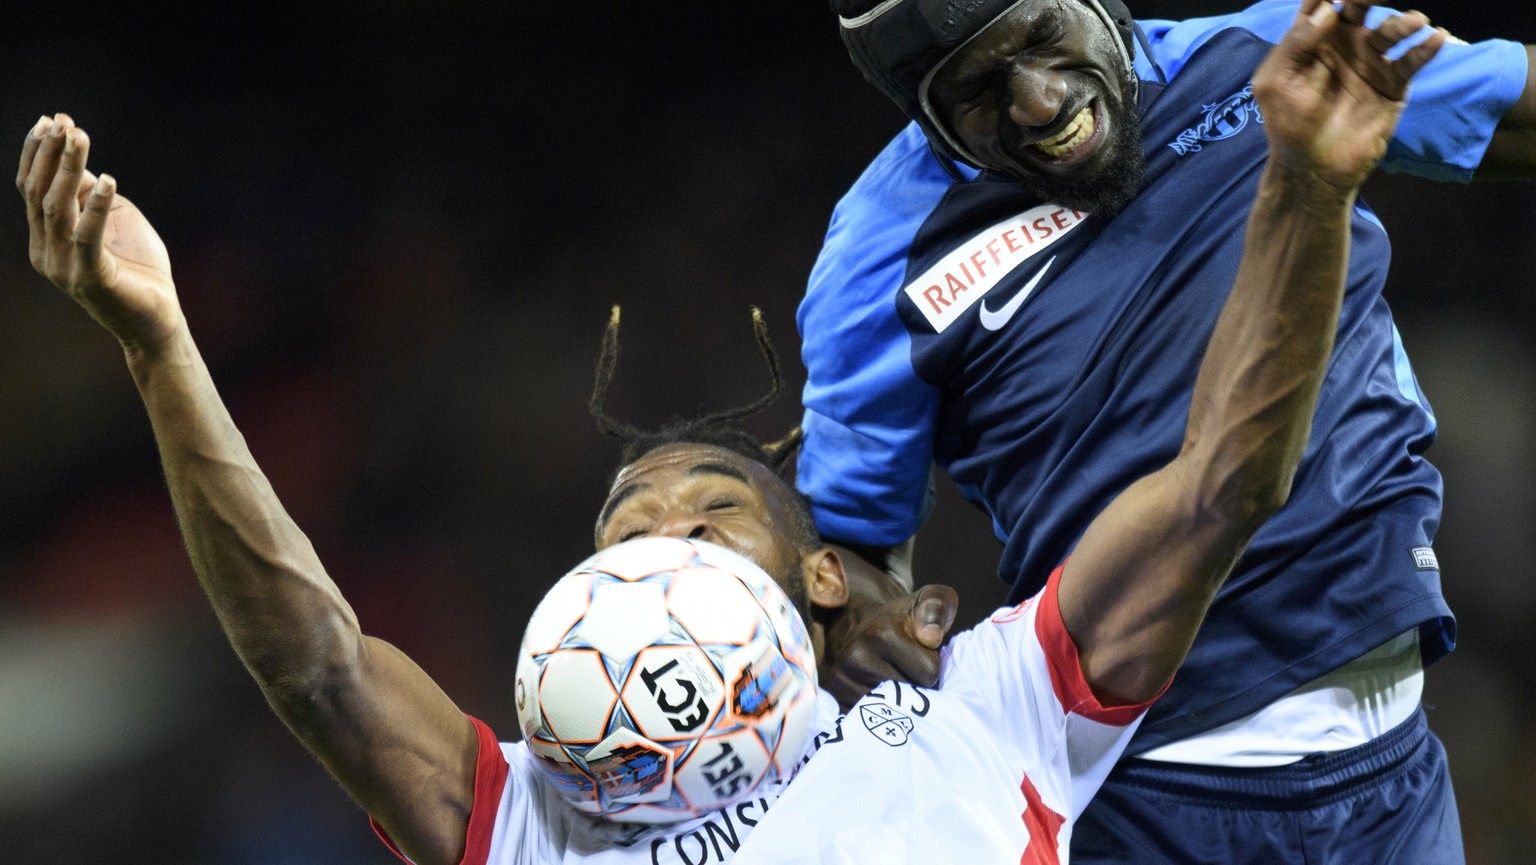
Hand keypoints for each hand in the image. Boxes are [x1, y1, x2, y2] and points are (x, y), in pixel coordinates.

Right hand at [17, 114, 181, 351]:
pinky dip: (96, 207)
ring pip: (58, 209)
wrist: (157, 319)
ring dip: (68, 169)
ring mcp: (64, 267)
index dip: (39, 153)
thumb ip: (91, 193)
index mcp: (47, 237)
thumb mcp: (114, 218)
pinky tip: (107, 180)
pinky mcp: (90, 278)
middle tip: (63, 122)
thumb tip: (75, 156)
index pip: (32, 189)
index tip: (51, 119)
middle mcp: (47, 252)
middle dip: (50, 154)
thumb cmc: (138, 267)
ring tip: (80, 138)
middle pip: (39, 194)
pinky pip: (87, 237)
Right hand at [819, 583, 958, 709]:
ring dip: (901, 702)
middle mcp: (855, 657)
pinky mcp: (835, 699)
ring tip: (896, 680)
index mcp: (881, 634)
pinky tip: (882, 696)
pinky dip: (882, 712)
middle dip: (917, 686)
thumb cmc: (905, 618)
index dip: (932, 667)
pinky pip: (872, 719)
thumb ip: (939, 608)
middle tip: (909, 670)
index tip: (922, 655)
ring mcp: (841, 680)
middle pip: (910, 695)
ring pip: (892, 711)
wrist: (864, 626)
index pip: (929, 674)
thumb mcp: (930, 600)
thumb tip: (931, 638)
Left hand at [1253, 0, 1445, 190]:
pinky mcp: (1393, 84)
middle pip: (1360, 5)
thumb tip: (1327, 9)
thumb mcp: (1275, 83)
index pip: (1321, 3)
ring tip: (1414, 23)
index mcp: (1312, 40)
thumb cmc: (1287, 124)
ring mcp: (1371, 62)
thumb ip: (1295, 44)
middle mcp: (1344, 44)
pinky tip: (1435, 39)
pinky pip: (1412, 60)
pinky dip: (1426, 47)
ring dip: (1403, 22)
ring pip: (1390, 30)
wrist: (1315, 167)